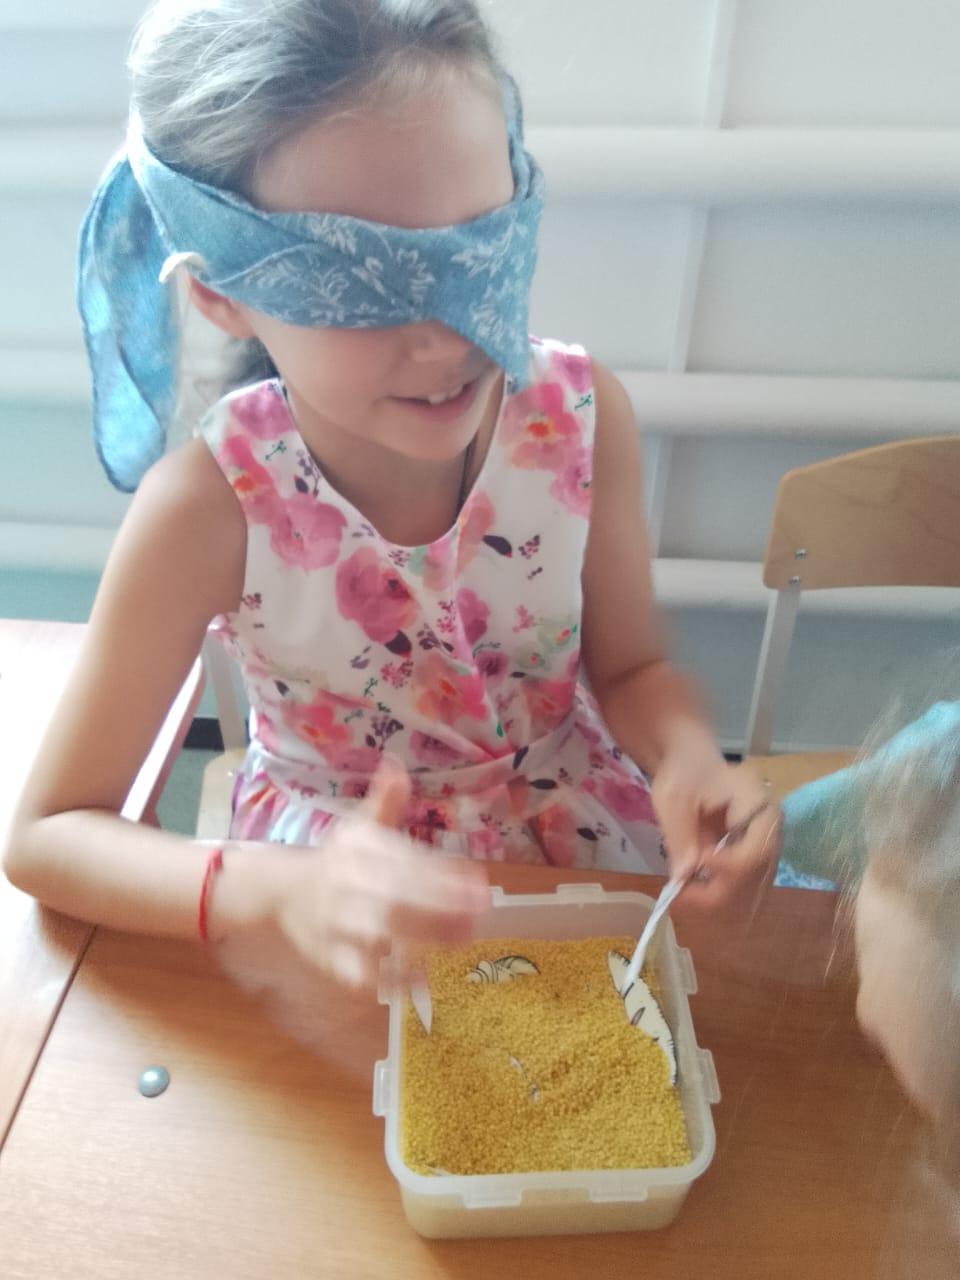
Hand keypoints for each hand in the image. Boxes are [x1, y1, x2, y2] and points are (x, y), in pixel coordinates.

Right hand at [271, 756, 488, 987]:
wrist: (281, 892)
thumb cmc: (336, 860)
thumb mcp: (360, 825)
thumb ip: (386, 800)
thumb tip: (396, 765)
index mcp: (360, 851)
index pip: (405, 862)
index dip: (442, 873)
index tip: (478, 880)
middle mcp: (349, 885)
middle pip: (395, 897)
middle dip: (439, 906)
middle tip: (480, 913)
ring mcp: (339, 924)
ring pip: (379, 934)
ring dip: (420, 940)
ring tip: (459, 941)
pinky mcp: (332, 959)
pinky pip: (359, 972)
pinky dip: (387, 978)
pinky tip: (419, 980)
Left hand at [651, 744, 781, 909]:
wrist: (692, 767)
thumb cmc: (685, 774)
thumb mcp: (673, 799)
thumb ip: (681, 835)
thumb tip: (684, 876)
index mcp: (759, 803)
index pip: (757, 847)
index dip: (729, 866)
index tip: (695, 868)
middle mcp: (771, 829)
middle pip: (757, 873)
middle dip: (719, 890)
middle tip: (680, 896)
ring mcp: (764, 845)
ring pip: (751, 886)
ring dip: (717, 897)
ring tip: (681, 897)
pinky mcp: (752, 858)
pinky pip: (742, 885)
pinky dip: (717, 893)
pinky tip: (691, 893)